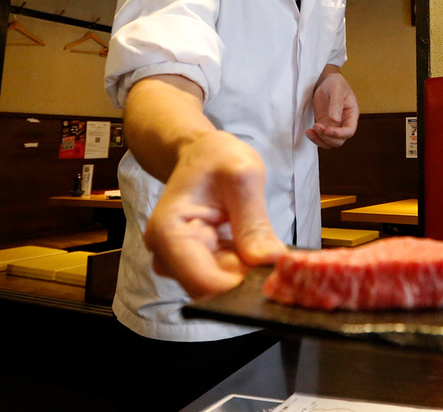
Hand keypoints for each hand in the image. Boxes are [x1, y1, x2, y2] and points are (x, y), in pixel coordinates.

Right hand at [143, 130, 285, 296]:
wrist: (202, 154)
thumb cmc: (218, 158)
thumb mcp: (243, 178)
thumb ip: (253, 222)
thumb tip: (270, 262)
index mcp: (169, 232)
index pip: (202, 282)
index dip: (240, 287)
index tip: (274, 277)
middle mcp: (166, 255)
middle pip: (211, 289)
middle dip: (246, 279)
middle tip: (276, 256)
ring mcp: (178, 263)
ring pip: (220, 287)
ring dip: (246, 272)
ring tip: (259, 239)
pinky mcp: (194, 265)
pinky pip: (223, 277)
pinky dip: (243, 266)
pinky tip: (250, 244)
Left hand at [306, 69, 358, 148]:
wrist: (326, 81)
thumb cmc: (335, 83)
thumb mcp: (337, 90)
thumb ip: (336, 104)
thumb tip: (335, 120)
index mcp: (351, 115)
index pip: (349, 131)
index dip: (340, 134)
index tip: (327, 130)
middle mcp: (344, 123)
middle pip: (339, 141)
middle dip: (327, 137)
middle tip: (317, 126)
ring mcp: (333, 126)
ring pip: (329, 142)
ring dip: (319, 140)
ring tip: (310, 131)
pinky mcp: (324, 125)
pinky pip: (321, 137)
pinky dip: (314, 138)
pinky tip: (308, 131)